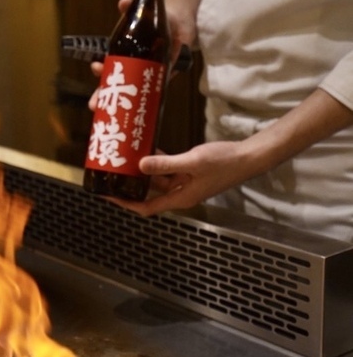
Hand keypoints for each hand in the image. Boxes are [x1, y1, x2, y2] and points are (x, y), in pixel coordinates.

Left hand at [109, 140, 247, 216]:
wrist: (248, 157)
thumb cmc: (224, 162)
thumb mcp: (193, 161)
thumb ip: (166, 164)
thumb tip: (140, 166)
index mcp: (181, 198)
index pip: (146, 207)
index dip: (125, 203)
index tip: (108, 195)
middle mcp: (181, 194)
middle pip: (149, 195)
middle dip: (131, 186)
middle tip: (113, 174)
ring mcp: (187, 184)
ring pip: (159, 181)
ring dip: (144, 172)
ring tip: (125, 159)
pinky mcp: (191, 173)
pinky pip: (170, 171)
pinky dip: (159, 163)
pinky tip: (149, 149)